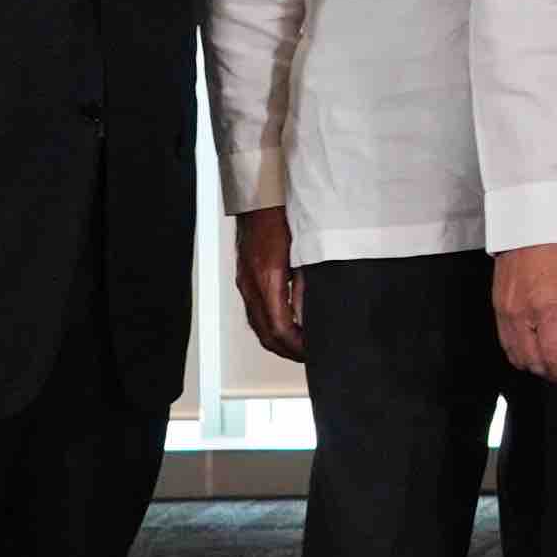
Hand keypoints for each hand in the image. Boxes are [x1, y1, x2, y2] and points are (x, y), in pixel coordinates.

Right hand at [231, 208, 305, 363]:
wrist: (259, 200)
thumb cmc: (282, 219)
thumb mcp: (304, 253)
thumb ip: (306, 286)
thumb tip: (311, 315)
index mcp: (267, 279)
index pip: (279, 327)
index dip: (296, 346)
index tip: (312, 352)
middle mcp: (251, 285)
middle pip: (265, 333)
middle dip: (287, 350)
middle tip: (308, 356)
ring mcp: (245, 283)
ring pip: (257, 325)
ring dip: (277, 341)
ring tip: (298, 346)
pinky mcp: (244, 279)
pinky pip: (254, 312)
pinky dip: (268, 326)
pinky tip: (285, 326)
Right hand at [493, 242, 556, 389]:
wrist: (533, 219)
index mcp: (546, 309)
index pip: (556, 358)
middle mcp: (520, 315)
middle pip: (534, 362)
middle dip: (555, 374)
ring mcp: (505, 311)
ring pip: (516, 355)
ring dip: (537, 365)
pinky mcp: (497, 305)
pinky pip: (506, 341)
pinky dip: (521, 352)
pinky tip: (538, 348)